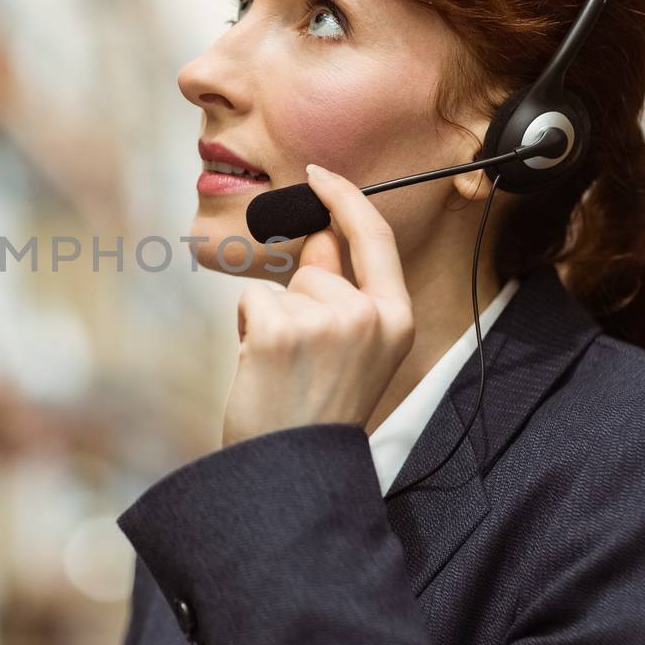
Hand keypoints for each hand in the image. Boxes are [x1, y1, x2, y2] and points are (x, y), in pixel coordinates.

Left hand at [222, 164, 414, 447]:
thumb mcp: (353, 350)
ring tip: (284, 370)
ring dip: (270, 320)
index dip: (346, 199)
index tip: (320, 175)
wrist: (293, 469)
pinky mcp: (283, 328)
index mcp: (396, 321)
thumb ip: (343, 294)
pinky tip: (264, 368)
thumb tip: (320, 238)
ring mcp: (328, 320)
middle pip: (315, 267)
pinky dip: (248, 327)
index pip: (374, 238)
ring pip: (281, 287)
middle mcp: (370, 316)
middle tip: (299, 362)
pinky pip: (253, 300)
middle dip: (295, 300)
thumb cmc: (316, 412)